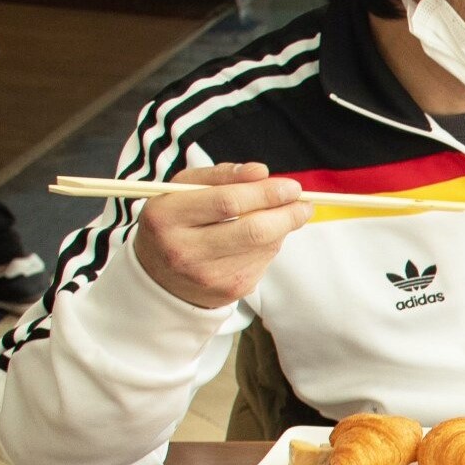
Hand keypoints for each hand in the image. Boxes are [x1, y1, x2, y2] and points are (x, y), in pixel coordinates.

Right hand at [132, 163, 310, 311]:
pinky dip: (269, 245)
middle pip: (252, 230)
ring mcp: (207, 276)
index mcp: (167, 216)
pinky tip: (260, 238)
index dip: (266, 193)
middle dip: (286, 214)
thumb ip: (220, 175)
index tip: (292, 187)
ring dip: (281, 228)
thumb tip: (262, 172)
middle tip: (304, 204)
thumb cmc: (175, 222)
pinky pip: (263, 262)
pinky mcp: (228, 291)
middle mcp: (183, 250)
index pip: (227, 202)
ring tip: (282, 215)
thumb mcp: (182, 189)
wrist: (160, 277)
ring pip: (263, 247)